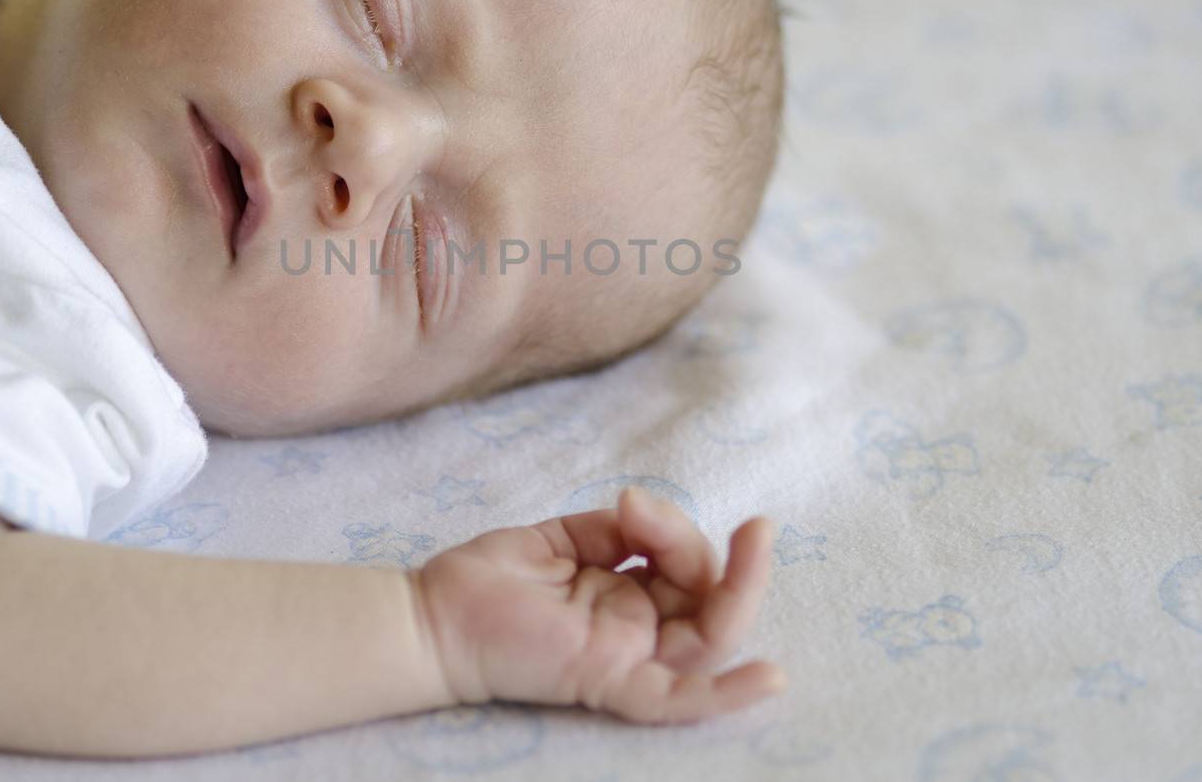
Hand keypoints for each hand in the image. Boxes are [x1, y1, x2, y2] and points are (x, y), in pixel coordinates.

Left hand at [411, 486, 781, 723]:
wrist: (432, 615)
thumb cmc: (489, 581)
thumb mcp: (562, 536)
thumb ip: (616, 529)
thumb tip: (649, 510)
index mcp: (629, 596)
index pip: (687, 568)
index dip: (677, 531)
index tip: (633, 502)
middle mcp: (637, 630)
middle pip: (710, 600)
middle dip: (729, 558)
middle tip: (754, 524)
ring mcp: (628, 657)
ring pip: (709, 638)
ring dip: (739, 588)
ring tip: (753, 538)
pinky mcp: (608, 681)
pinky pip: (677, 698)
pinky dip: (726, 694)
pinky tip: (769, 678)